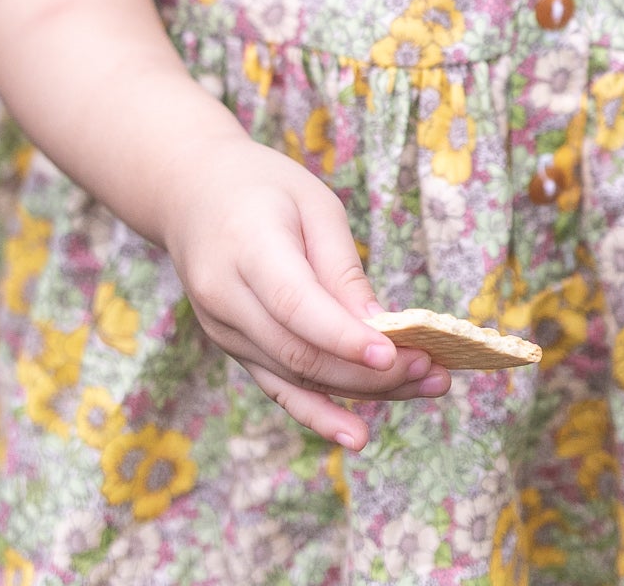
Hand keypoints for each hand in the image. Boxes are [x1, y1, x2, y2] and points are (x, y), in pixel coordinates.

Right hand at [161, 132, 450, 447]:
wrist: (192, 194)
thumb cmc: (264, 187)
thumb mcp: (312, 202)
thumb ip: (340, 265)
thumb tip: (376, 325)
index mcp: (246, 247)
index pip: (295, 305)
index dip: (343, 336)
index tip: (394, 353)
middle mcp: (226, 298)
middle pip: (300, 352)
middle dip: (368, 371)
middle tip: (431, 370)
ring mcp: (225, 330)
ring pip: (296, 377)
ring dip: (360, 392)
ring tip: (425, 388)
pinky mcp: (234, 348)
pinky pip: (278, 387)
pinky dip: (319, 413)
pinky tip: (357, 436)